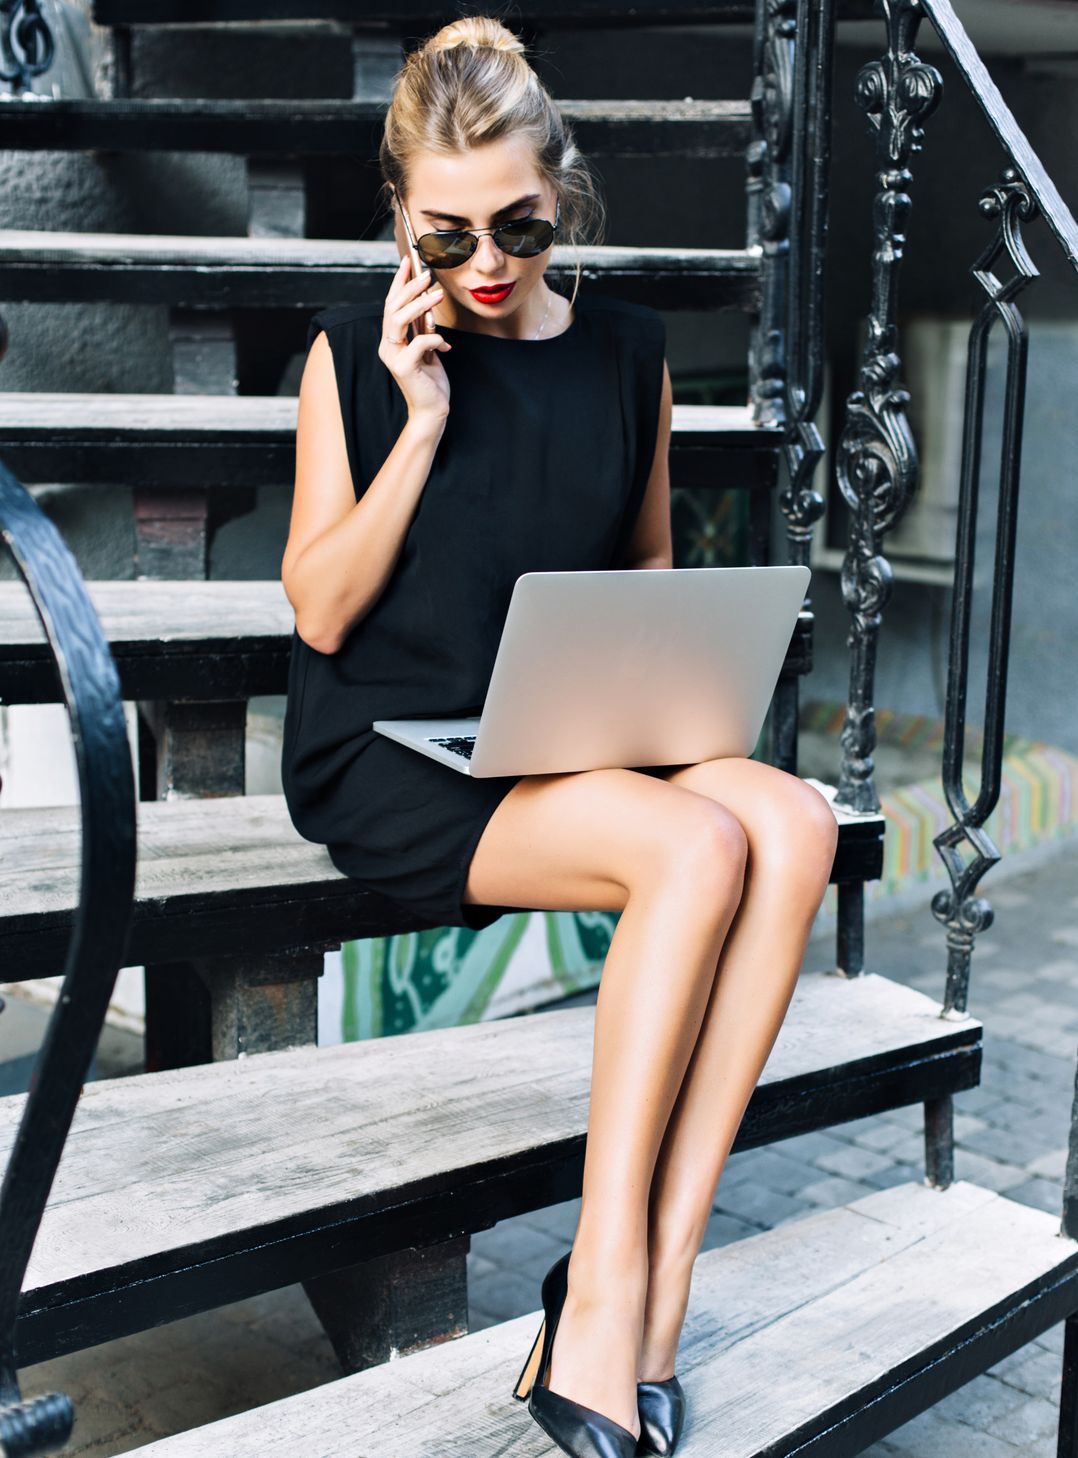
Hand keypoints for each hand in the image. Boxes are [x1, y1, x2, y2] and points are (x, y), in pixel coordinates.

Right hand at [378, 253, 451, 421]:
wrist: (433, 410)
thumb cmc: (431, 380)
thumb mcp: (428, 349)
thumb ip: (423, 329)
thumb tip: (429, 301)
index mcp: (391, 339)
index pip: (391, 304)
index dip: (399, 281)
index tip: (408, 261)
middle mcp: (387, 346)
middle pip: (392, 308)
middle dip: (409, 287)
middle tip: (428, 275)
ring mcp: (393, 357)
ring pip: (398, 320)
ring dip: (419, 305)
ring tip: (437, 294)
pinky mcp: (403, 368)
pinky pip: (419, 343)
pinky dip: (434, 339)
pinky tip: (446, 345)